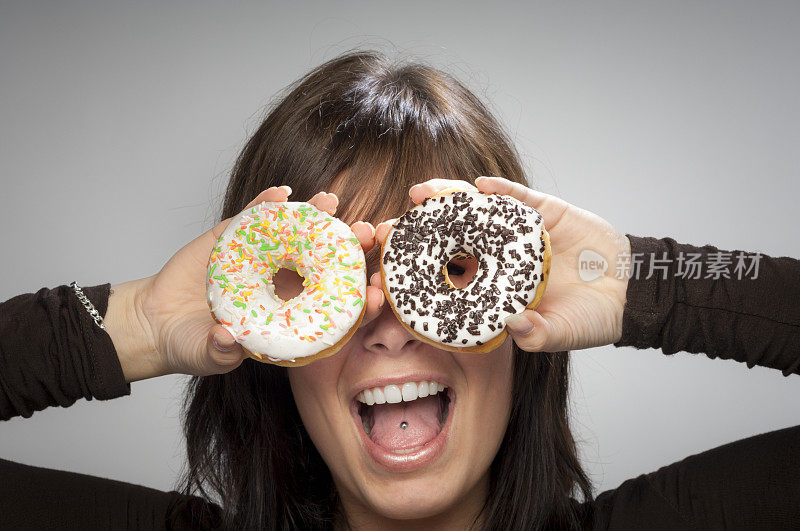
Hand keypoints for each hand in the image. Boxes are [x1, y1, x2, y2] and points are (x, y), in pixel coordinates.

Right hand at [105, 187, 384, 380]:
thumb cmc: (192, 345)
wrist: (157, 321)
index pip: (331, 308)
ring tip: (330, 201)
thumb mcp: (208, 355)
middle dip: (348, 248)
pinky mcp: (233, 240)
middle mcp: (282, 285)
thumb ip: (220, 352)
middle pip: (323, 264)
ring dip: (313, 218)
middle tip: (368, 231)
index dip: (356, 301)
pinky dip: (265, 204)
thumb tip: (227, 340)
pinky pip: (254, 218)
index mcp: (288, 316)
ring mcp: (260, 259)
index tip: (375, 293)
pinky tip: (281, 193)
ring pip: (294, 236)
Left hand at [375, 177, 629, 352]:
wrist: (629, 289)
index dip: (416, 274)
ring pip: (474, 213)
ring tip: (422, 191)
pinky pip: (517, 197)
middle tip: (387, 226)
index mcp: (490, 287)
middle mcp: (495, 257)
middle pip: (448, 240)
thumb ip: (539, 334)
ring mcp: (514, 233)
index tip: (385, 273)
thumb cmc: (589, 318)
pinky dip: (501, 190)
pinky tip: (482, 184)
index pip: (444, 278)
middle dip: (417, 232)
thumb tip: (514, 327)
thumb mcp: (563, 334)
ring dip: (448, 200)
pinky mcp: (541, 211)